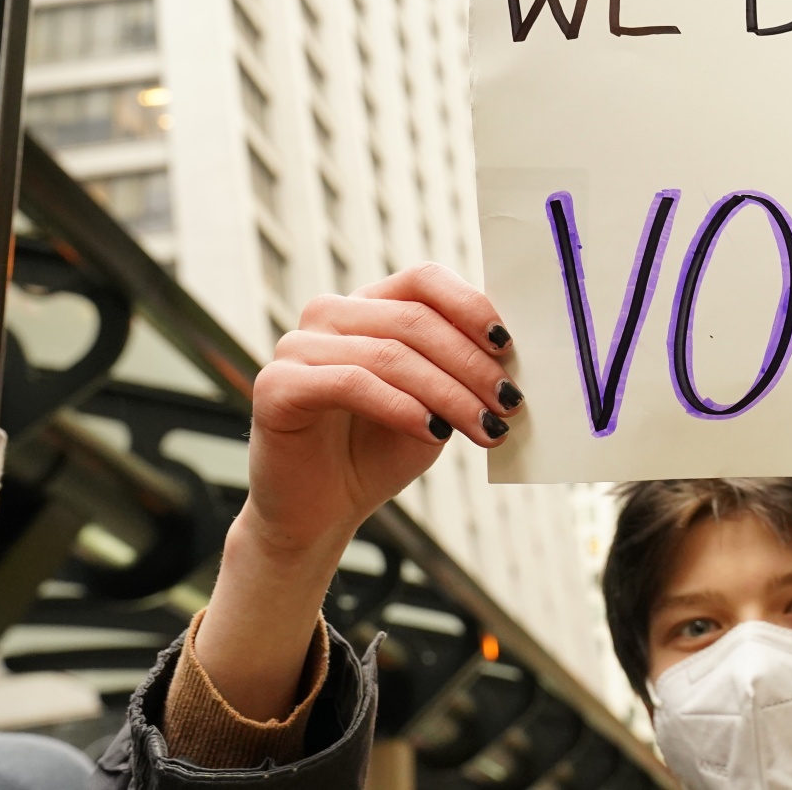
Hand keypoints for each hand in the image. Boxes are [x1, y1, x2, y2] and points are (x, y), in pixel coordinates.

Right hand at [197, 264, 518, 720]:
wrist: (322, 511)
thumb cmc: (381, 451)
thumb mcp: (435, 402)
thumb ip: (461, 368)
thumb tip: (515, 350)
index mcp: (369, 305)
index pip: (424, 280)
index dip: (470, 306)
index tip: (508, 345)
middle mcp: (330, 314)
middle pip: (414, 319)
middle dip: (471, 363)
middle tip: (509, 401)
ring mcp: (297, 346)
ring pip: (390, 353)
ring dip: (449, 392)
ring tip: (486, 426)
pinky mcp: (277, 385)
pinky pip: (352, 383)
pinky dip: (402, 406)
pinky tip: (434, 432)